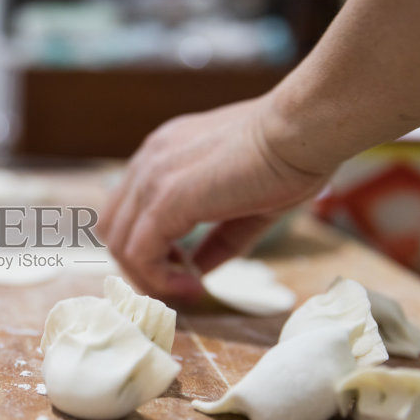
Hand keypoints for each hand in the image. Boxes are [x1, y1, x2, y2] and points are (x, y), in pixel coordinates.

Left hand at [99, 96, 331, 298]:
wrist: (305, 129)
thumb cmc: (289, 157)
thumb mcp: (245, 205)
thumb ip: (216, 238)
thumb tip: (198, 271)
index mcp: (162, 154)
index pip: (127, 211)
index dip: (147, 248)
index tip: (184, 271)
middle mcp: (148, 160)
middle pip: (113, 229)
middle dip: (139, 267)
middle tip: (178, 287)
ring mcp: (152, 177)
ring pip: (119, 244)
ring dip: (147, 277)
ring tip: (186, 290)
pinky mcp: (166, 198)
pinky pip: (140, 253)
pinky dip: (159, 279)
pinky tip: (193, 286)